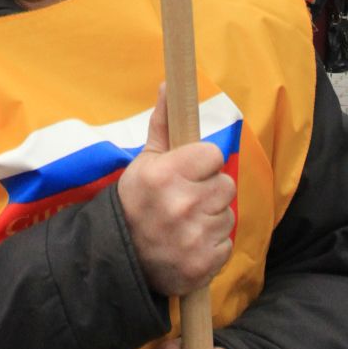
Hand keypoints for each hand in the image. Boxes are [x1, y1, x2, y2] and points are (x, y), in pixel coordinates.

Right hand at [117, 87, 235, 297]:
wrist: (120, 258)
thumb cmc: (136, 202)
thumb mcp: (145, 162)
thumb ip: (164, 124)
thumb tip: (169, 84)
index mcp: (166, 174)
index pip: (214, 155)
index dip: (203, 164)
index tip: (189, 173)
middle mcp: (181, 204)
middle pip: (226, 185)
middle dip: (209, 191)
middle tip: (186, 201)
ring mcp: (193, 237)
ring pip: (227, 215)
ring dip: (211, 219)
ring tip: (186, 224)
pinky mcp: (203, 264)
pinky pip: (226, 244)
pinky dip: (212, 246)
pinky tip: (191, 245)